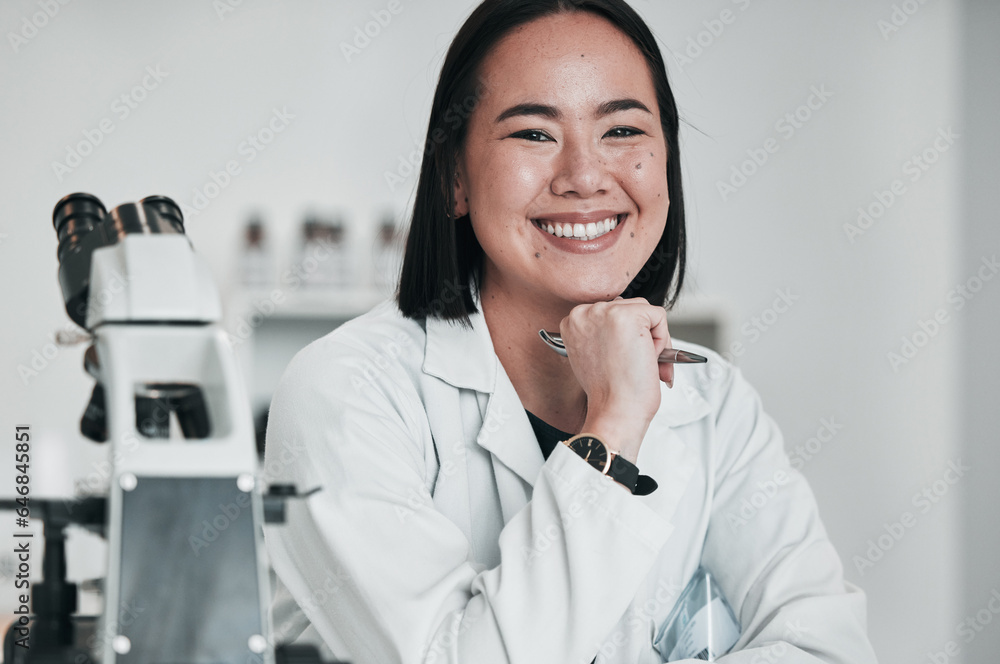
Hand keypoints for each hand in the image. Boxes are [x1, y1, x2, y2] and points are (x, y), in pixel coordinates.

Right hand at [558, 296, 672, 462]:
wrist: (615, 411)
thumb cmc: (608, 393)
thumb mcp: (594, 356)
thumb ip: (604, 335)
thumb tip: (630, 327)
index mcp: (572, 322)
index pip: (610, 313)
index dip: (625, 336)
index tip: (625, 358)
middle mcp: (584, 313)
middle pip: (628, 308)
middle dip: (641, 336)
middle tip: (638, 364)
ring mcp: (604, 312)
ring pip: (645, 311)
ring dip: (652, 338)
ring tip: (641, 362)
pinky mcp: (627, 315)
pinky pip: (659, 316)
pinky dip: (663, 338)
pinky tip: (648, 358)